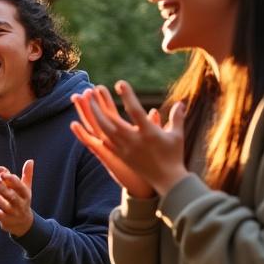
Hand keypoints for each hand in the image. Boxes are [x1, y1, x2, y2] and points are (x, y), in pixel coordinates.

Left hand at [0, 160, 34, 236]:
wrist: (24, 223)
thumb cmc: (22, 200)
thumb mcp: (25, 188)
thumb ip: (25, 175)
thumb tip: (30, 161)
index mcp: (25, 194)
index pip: (20, 186)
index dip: (12, 180)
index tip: (3, 174)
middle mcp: (21, 203)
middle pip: (12, 195)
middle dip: (2, 188)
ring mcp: (14, 212)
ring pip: (7, 206)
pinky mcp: (7, 220)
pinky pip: (1, 216)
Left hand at [70, 82, 187, 196]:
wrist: (167, 180)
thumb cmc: (174, 156)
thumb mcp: (177, 135)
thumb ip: (177, 117)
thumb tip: (180, 102)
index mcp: (149, 133)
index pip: (136, 111)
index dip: (127, 97)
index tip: (120, 83)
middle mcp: (134, 141)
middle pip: (113, 121)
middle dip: (101, 105)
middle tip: (94, 89)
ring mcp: (124, 149)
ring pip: (104, 131)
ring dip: (94, 116)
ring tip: (87, 103)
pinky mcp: (119, 156)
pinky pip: (102, 143)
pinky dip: (92, 132)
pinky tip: (83, 124)